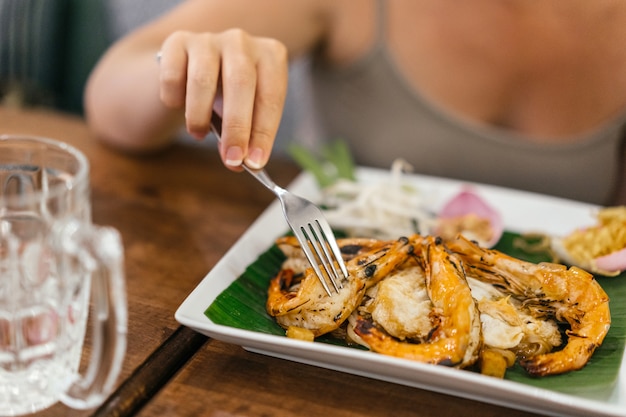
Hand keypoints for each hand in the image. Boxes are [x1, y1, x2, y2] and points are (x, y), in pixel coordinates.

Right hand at [158, 29, 287, 170]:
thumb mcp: (245, 114)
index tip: (254, 161)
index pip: (271, 97)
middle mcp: (242, 42)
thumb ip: (245, 137)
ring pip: (203, 79)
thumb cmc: (228, 95)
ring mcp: (209, 39)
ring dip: (199, 116)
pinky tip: (178, 106)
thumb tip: (239, 163)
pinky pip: (172, 75)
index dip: (263, 132)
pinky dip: (174, 99)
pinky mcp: (176, 42)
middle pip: (241, 83)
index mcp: (270, 56)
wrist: (192, 68)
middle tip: (232, 158)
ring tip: (198, 134)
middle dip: (237, 127)